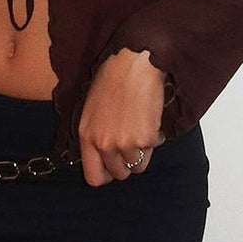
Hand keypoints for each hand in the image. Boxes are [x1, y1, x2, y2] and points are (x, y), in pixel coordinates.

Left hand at [78, 48, 166, 186]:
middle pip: (119, 174)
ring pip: (138, 165)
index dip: (107, 174)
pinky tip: (150, 117)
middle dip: (127, 161)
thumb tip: (105, 155)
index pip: (93, 177)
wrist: (133, 64)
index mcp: (86, 136)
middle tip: (132, 141)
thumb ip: (95, 135)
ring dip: (142, 149)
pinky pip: (154, 149)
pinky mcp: (144, 139)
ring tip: (140, 124)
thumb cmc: (113, 78)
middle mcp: (103, 144)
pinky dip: (156, 137)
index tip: (115, 166)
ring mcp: (124, 143)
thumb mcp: (92, 109)